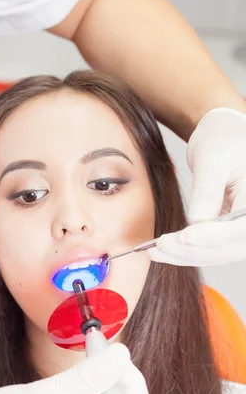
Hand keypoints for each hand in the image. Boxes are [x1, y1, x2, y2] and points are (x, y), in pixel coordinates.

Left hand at [150, 108, 245, 265]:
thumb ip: (207, 191)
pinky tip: (164, 249)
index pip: (242, 228)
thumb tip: (196, 222)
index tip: (185, 236)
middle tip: (162, 245)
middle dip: (195, 251)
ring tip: (156, 251)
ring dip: (187, 256)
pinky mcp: (230, 232)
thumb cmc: (223, 140)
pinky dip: (188, 251)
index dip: (214, 236)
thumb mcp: (212, 160)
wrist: (225, 137)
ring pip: (220, 254)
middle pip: (231, 247)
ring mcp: (244, 228)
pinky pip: (212, 248)